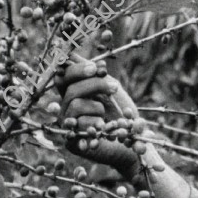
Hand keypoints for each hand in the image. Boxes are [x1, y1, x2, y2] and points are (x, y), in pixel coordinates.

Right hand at [59, 58, 144, 177]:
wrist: (132, 144)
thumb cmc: (122, 116)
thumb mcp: (110, 88)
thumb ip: (94, 73)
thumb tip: (72, 54)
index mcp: (72, 93)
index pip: (64, 76)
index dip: (77, 70)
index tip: (98, 68)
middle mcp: (65, 108)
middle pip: (70, 89)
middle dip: (94, 85)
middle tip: (114, 88)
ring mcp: (66, 125)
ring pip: (74, 104)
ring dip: (97, 106)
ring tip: (108, 116)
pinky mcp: (70, 140)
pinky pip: (77, 124)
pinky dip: (95, 123)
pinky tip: (103, 128)